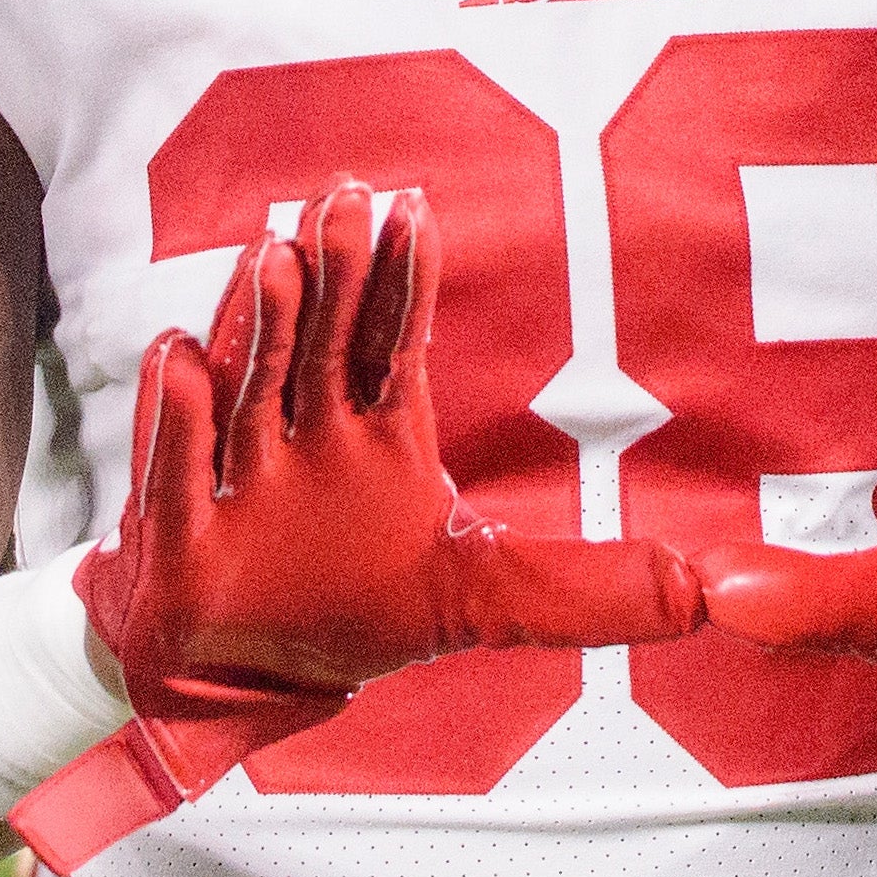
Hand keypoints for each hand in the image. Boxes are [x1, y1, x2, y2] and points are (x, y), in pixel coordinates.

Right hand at [22, 184, 697, 869]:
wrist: (241, 680)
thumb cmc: (353, 613)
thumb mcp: (483, 601)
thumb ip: (585, 589)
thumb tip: (703, 591)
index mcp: (374, 432)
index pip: (392, 339)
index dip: (403, 276)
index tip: (412, 204)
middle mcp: (304, 434)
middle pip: (321, 340)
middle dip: (335, 273)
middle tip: (345, 197)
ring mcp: (237, 476)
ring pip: (250, 382)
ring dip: (261, 320)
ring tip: (275, 253)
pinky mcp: (179, 535)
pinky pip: (173, 467)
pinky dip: (178, 418)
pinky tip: (180, 354)